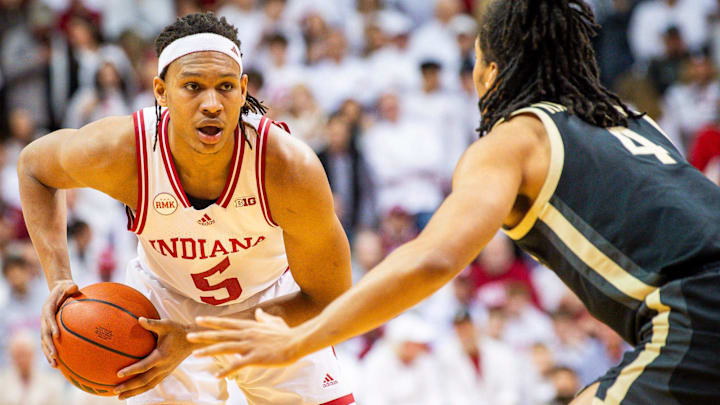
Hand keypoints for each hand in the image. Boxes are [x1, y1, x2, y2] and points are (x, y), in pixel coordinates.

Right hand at [42, 280, 78, 366]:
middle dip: (49, 345)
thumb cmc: (66, 288)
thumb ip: (71, 287)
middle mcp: (44, 318)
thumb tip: (75, 286)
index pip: (49, 318)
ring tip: (54, 365)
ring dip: (48, 353)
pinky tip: (57, 364)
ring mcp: (45, 326)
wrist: (58, 290)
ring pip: (44, 342)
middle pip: (44, 334)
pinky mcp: (48, 330)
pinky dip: (50, 353)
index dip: (52, 326)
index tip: (57, 335)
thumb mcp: (68, 285)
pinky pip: (48, 344)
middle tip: (55, 354)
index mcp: (48, 307)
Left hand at [114, 317, 197, 399]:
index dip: (131, 370)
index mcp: (162, 356)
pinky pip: (152, 384)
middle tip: (115, 390)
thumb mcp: (166, 324)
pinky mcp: (166, 373)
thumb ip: (152, 323)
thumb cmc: (178, 331)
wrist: (192, 341)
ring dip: (134, 392)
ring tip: (120, 396)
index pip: (144, 366)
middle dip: (129, 387)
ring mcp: (165, 372)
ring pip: (148, 386)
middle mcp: (163, 367)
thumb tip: (138, 319)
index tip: (118, 374)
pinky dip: (142, 389)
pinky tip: (133, 391)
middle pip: (144, 381)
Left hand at [187, 309, 303, 377]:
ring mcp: (250, 346)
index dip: (212, 322)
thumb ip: (264, 318)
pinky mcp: (255, 357)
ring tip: (195, 354)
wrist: (297, 342)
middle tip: (189, 336)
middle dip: (204, 336)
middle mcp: (247, 334)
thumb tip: (259, 312)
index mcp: (250, 326)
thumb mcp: (274, 322)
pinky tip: (217, 375)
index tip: (199, 320)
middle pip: (221, 335)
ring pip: (224, 348)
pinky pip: (237, 365)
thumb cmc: (287, 333)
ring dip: (208, 351)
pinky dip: (226, 370)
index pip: (227, 324)